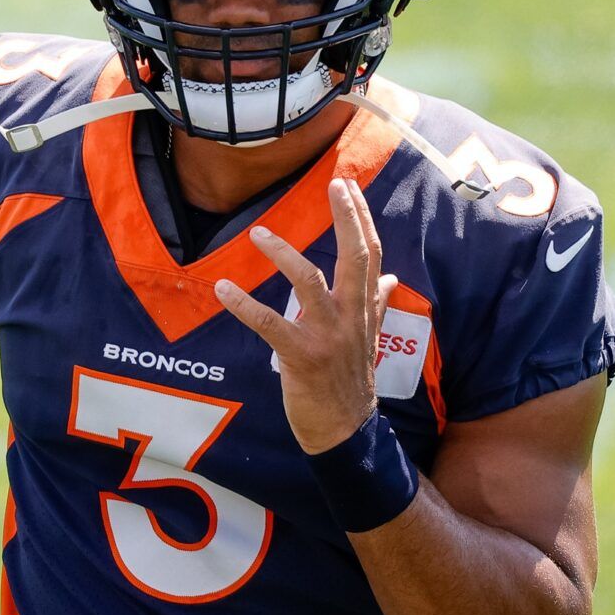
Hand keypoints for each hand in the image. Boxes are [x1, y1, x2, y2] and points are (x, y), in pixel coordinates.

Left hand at [215, 177, 397, 453]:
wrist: (346, 430)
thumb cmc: (352, 381)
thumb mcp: (371, 339)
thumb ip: (378, 305)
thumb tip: (391, 279)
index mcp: (365, 309)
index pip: (370, 253)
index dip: (361, 218)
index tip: (348, 186)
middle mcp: (352, 316)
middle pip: (355, 257)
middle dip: (346, 218)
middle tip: (333, 184)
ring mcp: (328, 336)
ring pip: (309, 282)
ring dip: (283, 255)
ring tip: (258, 234)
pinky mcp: (302, 356)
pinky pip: (270, 324)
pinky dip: (244, 306)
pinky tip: (223, 290)